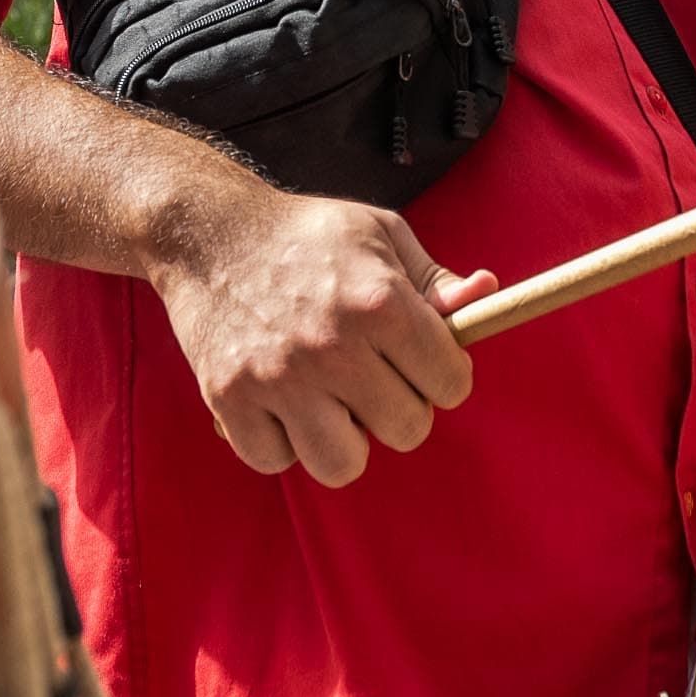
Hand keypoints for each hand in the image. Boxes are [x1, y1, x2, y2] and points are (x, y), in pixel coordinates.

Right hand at [148, 185, 494, 487]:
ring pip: (343, 464)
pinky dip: (282, 441)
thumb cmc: (305, 234)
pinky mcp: (229, 400)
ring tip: (331, 402)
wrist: (209, 232)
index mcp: (381, 303)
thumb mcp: (381, 235)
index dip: (444, 374)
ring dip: (344, 440)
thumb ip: (436, 280)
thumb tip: (486, 297)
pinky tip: (283, 403)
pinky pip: (275, 460)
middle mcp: (333, 347)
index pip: (452, 383)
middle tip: (372, 376)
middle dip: (399, 406)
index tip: (419, 361)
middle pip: (407, 430)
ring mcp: (278, 378)